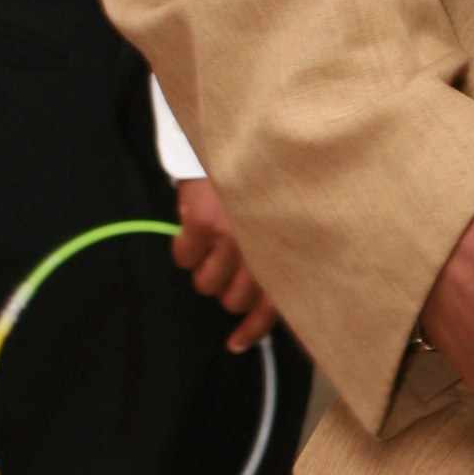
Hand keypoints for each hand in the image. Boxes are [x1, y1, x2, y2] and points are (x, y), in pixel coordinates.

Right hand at [171, 178, 278, 350]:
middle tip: (224, 262)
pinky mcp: (204, 224)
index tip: (236, 343)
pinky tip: (192, 225)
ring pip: (207, 284)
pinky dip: (184, 246)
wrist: (235, 131)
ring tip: (210, 238)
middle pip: (235, 300)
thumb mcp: (283, 214)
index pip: (275, 307)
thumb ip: (281, 251)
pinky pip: (184, 258)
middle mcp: (266, 248)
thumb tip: (262, 303)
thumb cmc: (263, 175)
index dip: (253, 330)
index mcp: (289, 248)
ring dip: (204, 266)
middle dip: (226, 286)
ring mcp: (234, 237)